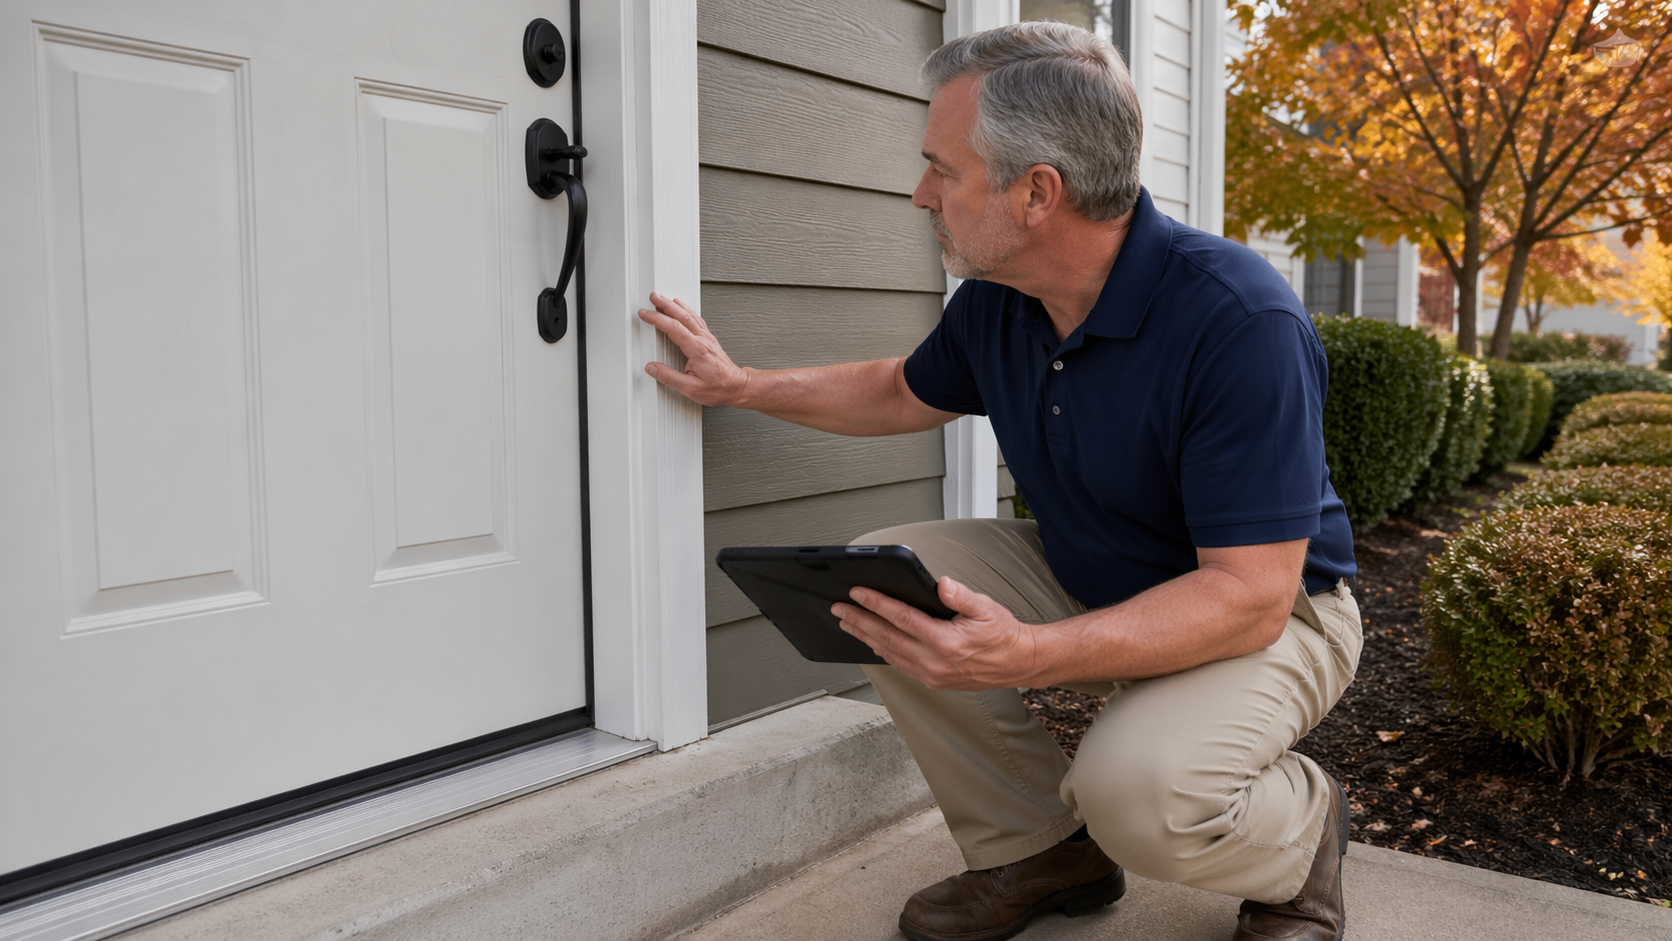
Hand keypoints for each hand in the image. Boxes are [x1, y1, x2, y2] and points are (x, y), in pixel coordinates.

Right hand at [639, 292, 751, 406]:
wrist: (736, 386)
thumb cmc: (718, 388)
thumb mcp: (691, 388)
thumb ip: (669, 377)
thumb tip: (652, 368)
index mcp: (697, 349)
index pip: (674, 328)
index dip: (657, 319)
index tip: (646, 314)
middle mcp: (703, 340)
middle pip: (682, 315)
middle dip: (665, 304)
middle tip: (653, 297)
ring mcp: (707, 338)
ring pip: (690, 315)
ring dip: (676, 305)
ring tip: (664, 298)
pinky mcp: (709, 339)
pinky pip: (697, 320)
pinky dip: (687, 311)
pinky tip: (683, 308)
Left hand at [832, 577, 1046, 689]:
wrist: (1019, 663)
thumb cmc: (1003, 634)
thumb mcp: (986, 607)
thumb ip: (961, 595)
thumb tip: (940, 584)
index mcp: (946, 642)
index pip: (901, 619)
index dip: (876, 604)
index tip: (857, 593)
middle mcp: (934, 662)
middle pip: (886, 638)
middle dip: (859, 621)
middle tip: (839, 608)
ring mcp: (931, 675)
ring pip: (888, 654)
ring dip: (865, 637)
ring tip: (846, 623)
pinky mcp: (932, 681)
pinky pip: (899, 665)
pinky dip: (881, 652)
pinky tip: (871, 642)